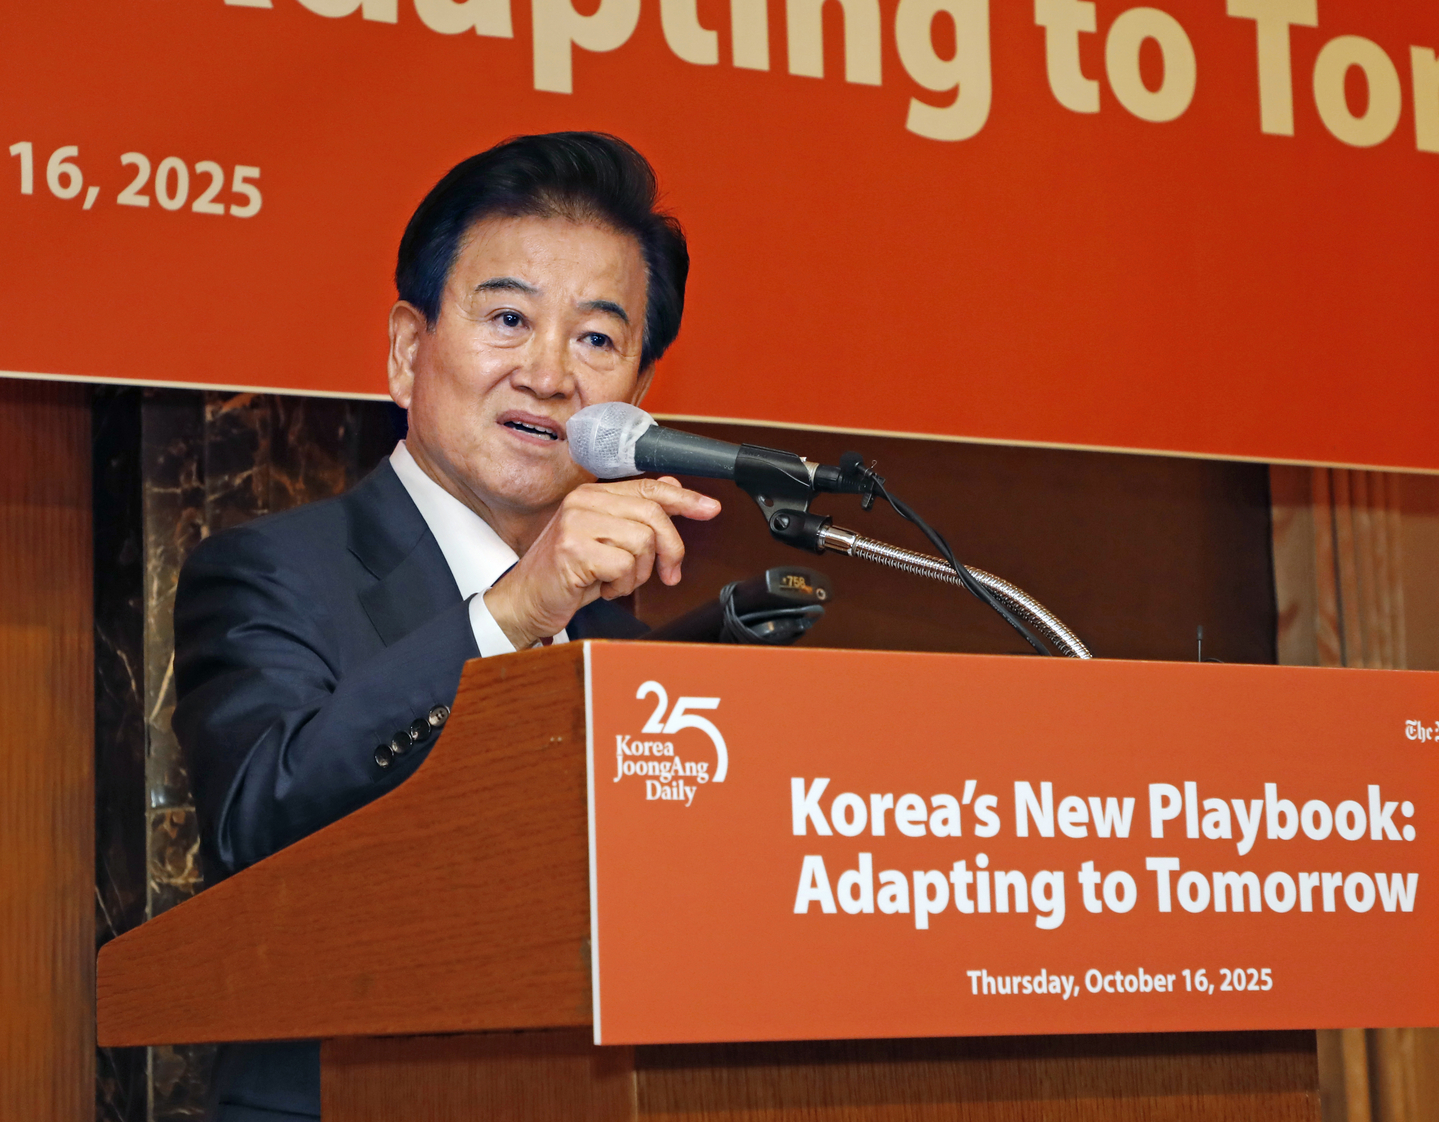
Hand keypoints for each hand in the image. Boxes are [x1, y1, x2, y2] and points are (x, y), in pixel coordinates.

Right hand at [483, 477, 719, 648]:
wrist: (524, 602)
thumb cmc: (565, 575)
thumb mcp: (605, 541)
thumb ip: (635, 514)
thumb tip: (673, 487)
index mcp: (592, 495)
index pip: (649, 488)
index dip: (685, 499)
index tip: (710, 509)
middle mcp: (583, 502)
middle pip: (653, 515)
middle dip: (669, 550)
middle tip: (667, 573)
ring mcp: (576, 524)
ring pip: (643, 542)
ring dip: (637, 573)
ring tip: (614, 580)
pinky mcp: (573, 550)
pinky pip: (624, 566)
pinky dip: (620, 586)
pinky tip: (601, 587)